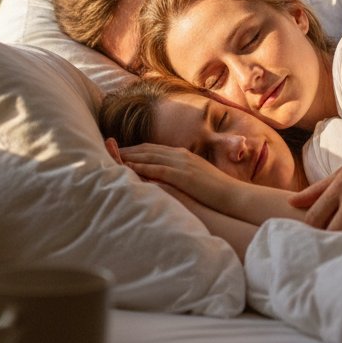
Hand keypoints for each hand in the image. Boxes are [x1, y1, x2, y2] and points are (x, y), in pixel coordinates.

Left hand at [118, 142, 232, 200]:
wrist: (233, 194)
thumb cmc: (216, 189)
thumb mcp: (197, 176)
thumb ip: (182, 173)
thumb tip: (170, 177)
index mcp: (183, 154)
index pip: (153, 148)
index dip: (136, 149)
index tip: (120, 150)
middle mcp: (180, 155)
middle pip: (147, 148)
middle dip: (127, 149)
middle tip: (108, 149)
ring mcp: (181, 163)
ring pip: (149, 155)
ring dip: (130, 155)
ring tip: (112, 156)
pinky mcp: (183, 175)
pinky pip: (158, 168)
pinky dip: (142, 167)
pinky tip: (129, 168)